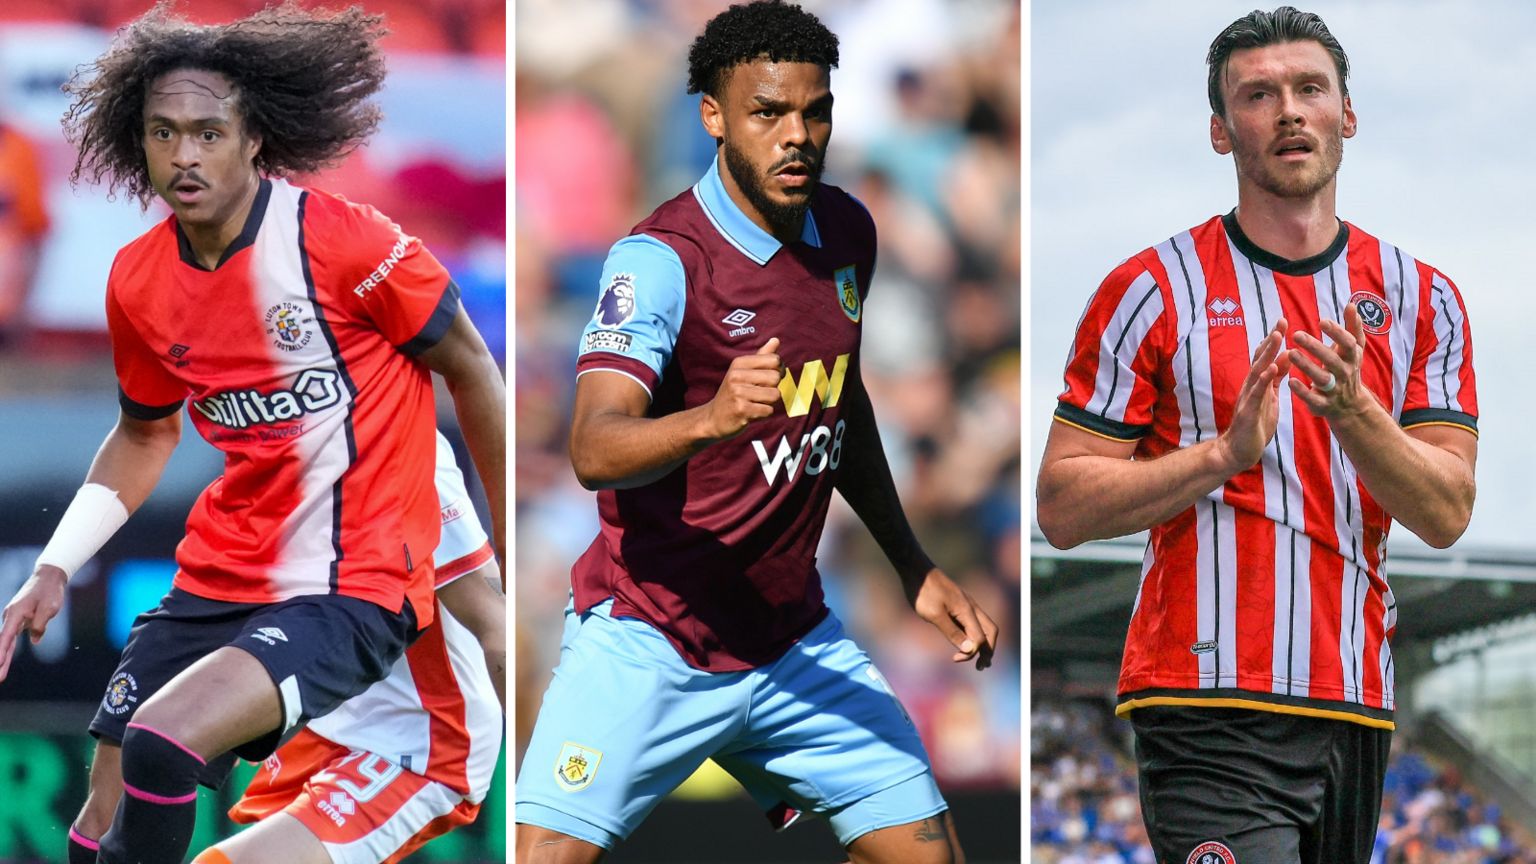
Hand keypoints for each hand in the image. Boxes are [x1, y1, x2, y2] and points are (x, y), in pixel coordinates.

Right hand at [0, 565, 67, 681]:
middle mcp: (11, 617)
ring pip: (7, 642)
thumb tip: (34, 640)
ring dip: (3, 658)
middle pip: (4, 643)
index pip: (6, 637)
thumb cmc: (49, 591)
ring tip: (0, 675)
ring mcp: (14, 619)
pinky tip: (4, 661)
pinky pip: (12, 638)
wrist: (48, 577)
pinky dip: (7, 649)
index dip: (1, 653)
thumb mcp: (49, 608)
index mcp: (16, 614)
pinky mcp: (20, 620)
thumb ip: (40, 625)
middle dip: (0, 662)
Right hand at [703, 337, 783, 439]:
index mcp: (739, 363)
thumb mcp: (743, 371)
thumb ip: (762, 356)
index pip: (774, 360)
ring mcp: (738, 393)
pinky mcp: (742, 410)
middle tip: (759, 393)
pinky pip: (768, 410)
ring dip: (769, 402)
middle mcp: (737, 375)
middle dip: (772, 388)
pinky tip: (751, 412)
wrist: (713, 418)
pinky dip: (763, 414)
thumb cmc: (734, 392)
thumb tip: (776, 340)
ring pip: (774, 395)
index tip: (768, 377)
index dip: (778, 370)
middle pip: (776, 377)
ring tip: (754, 402)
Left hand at [907, 567, 997, 669]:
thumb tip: (971, 649)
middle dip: (988, 650)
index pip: (980, 638)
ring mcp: (966, 605)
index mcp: (967, 611)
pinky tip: (965, 641)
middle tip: (981, 667)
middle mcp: (972, 607)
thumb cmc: (923, 592)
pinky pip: (974, 621)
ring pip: (984, 626)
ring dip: (984, 643)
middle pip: (990, 632)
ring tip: (979, 659)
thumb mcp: (934, 615)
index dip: (971, 652)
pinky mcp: (959, 604)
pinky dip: (974, 634)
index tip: (954, 658)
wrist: (916, 570)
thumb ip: (952, 632)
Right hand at [1215, 318, 1290, 472]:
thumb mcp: (1270, 398)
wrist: (1238, 450)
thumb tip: (1285, 357)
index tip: (1283, 322)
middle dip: (1271, 340)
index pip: (1265, 357)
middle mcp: (1250, 386)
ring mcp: (1248, 398)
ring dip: (1267, 354)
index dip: (1273, 340)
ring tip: (1277, 338)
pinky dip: (1263, 380)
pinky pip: (1257, 393)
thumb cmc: (1255, 425)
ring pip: (1257, 371)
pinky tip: (1271, 369)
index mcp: (1257, 383)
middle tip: (1281, 321)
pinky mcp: (1248, 411)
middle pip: (1260, 358)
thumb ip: (1275, 379)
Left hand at [1289, 303, 1369, 418]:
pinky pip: (1313, 399)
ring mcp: (1335, 390)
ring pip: (1322, 378)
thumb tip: (1351, 304)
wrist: (1350, 405)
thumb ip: (1352, 327)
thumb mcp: (1353, 349)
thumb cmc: (1347, 368)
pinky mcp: (1323, 404)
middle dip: (1315, 347)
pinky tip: (1290, 380)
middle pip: (1332, 360)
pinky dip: (1302, 391)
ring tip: (1290, 353)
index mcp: (1352, 357)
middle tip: (1296, 334)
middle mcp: (1345, 373)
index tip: (1321, 321)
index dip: (1337, 332)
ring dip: (1306, 366)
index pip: (1348, 343)